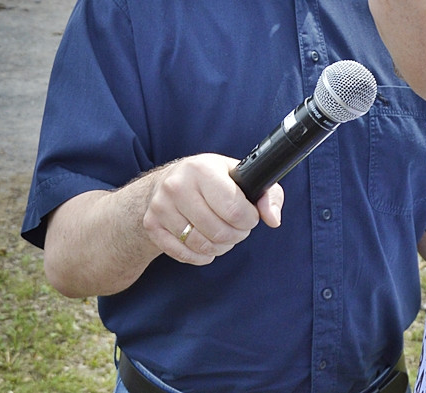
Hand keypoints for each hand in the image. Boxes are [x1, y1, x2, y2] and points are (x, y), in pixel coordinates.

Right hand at [142, 154, 283, 265]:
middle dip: (237, 235)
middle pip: (220, 232)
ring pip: (203, 246)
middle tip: (238, 227)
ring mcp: (161, 207)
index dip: (249, 220)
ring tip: (223, 234)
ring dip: (221, 247)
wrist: (168, 181)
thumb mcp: (240, 176)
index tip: (250, 217)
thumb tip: (273, 219)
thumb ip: (268, 193)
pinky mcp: (152, 226)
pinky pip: (185, 255)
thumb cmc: (212, 179)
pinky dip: (202, 256)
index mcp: (202, 169)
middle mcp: (177, 186)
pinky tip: (206, 243)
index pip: (234, 210)